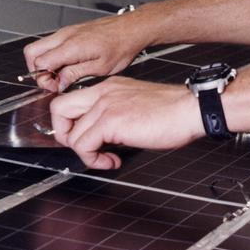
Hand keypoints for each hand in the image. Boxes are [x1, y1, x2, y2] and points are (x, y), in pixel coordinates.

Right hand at [23, 15, 145, 91]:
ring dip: (44, 63)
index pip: (39, 62)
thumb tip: (58, 83)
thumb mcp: (99, 68)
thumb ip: (74, 74)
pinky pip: (51, 43)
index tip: (55, 87)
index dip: (43, 78)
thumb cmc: (121, 46)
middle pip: (31, 52)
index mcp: (70, 46)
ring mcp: (67, 32)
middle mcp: (65, 36)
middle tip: (52, 82)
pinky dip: (52, 56)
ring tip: (61, 75)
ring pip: (40, 46)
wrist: (132, 29)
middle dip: (36, 70)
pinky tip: (67, 65)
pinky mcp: (71, 32)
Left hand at [49, 77, 201, 168]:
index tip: (88, 139)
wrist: (190, 109)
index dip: (72, 124)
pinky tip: (112, 161)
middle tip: (86, 148)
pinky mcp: (111, 121)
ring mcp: (105, 105)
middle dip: (66, 135)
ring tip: (107, 158)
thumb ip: (116, 115)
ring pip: (71, 134)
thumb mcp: (136, 106)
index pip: (71, 101)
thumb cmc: (173, 111)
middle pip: (58, 110)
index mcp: (108, 87)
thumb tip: (104, 137)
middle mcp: (103, 92)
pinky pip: (84, 145)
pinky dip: (94, 160)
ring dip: (86, 154)